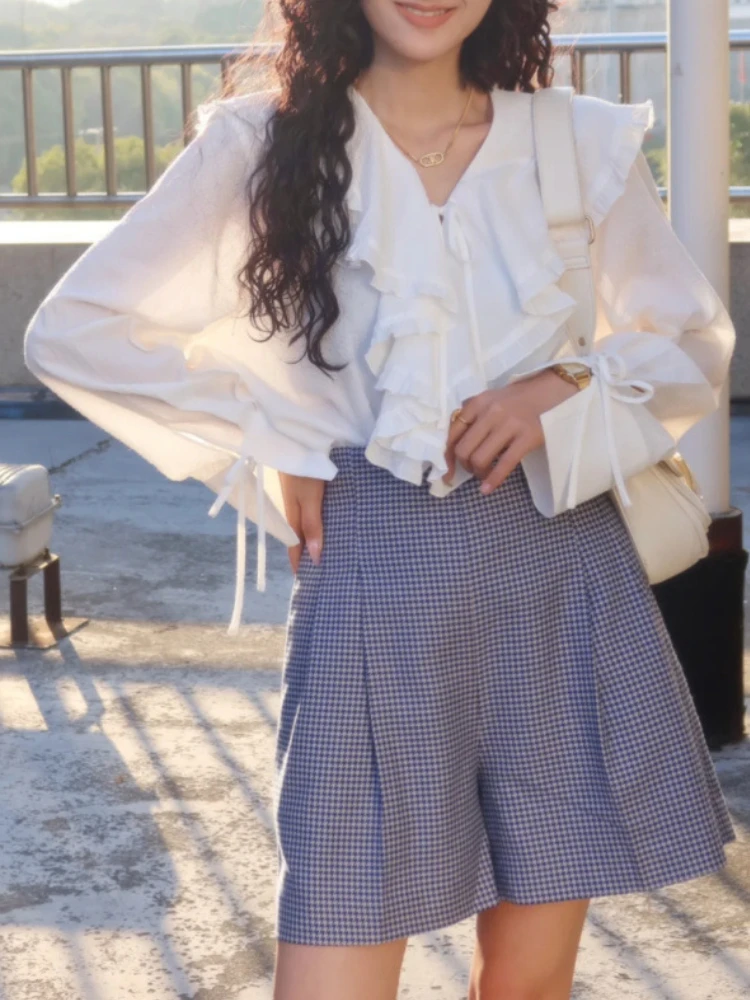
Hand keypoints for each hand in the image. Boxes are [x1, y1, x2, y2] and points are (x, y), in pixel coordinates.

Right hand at [277, 472, 325, 573]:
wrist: (297, 437)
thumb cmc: (304, 469)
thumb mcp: (309, 498)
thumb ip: (313, 525)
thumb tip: (315, 558)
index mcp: (293, 516)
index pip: (295, 548)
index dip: (300, 565)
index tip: (310, 583)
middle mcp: (295, 509)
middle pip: (302, 538)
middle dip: (310, 555)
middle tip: (326, 572)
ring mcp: (301, 498)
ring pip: (308, 525)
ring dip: (316, 539)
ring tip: (333, 553)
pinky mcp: (309, 487)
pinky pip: (314, 512)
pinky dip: (320, 523)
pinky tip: (333, 524)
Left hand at [442, 369, 578, 493]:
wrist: (552, 391)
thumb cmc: (518, 399)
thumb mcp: (490, 399)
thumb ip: (472, 415)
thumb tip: (453, 442)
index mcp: (477, 403)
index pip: (452, 433)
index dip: (447, 456)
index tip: (448, 470)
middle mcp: (490, 412)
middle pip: (464, 450)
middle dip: (464, 466)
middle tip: (472, 470)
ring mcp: (509, 425)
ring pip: (480, 459)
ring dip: (478, 473)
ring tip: (483, 475)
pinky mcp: (526, 437)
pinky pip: (504, 465)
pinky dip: (492, 481)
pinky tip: (487, 489)